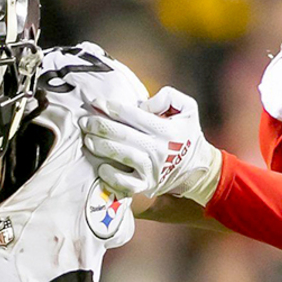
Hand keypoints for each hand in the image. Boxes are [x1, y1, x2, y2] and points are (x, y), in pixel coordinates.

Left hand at [79, 87, 222, 202]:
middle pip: (123, 135)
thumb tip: (143, 104)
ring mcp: (152, 169)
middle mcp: (159, 150)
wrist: (197, 168)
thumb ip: (169, 96)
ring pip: (122, 156)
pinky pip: (126, 184)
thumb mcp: (188, 108)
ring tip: (88, 139)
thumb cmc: (186, 134)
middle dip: (100, 126)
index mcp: (167, 130)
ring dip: (102, 147)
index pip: (134, 115)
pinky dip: (111, 176)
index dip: (112, 108)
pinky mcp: (146, 185)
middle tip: (84, 121)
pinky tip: (101, 167)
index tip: (96, 102)